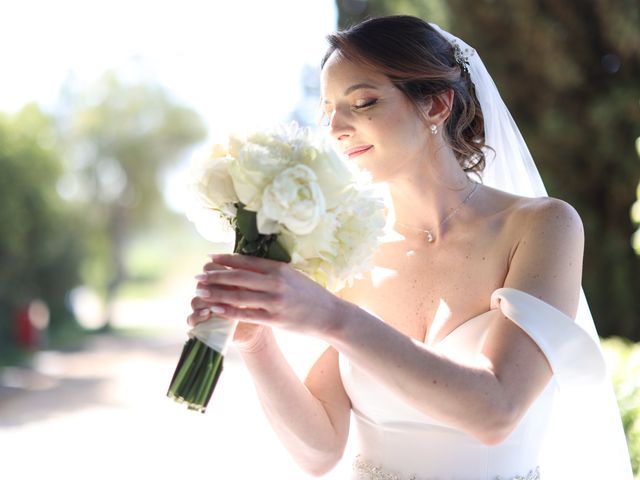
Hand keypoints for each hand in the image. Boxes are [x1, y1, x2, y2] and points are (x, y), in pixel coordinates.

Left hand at [192, 253, 342, 338]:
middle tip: (198, 276)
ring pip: (238, 295)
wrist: (329, 315)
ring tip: (200, 292)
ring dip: (216, 293)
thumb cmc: (309, 294)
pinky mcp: (275, 319)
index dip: (226, 259)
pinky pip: (246, 314)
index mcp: (279, 268)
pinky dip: (229, 311)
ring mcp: (275, 301)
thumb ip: (271, 271)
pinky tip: (215, 309)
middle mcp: (276, 282)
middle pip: (238, 277)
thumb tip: (245, 266)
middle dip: (215, 275)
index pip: (247, 261)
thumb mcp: (292, 276)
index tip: (210, 258)